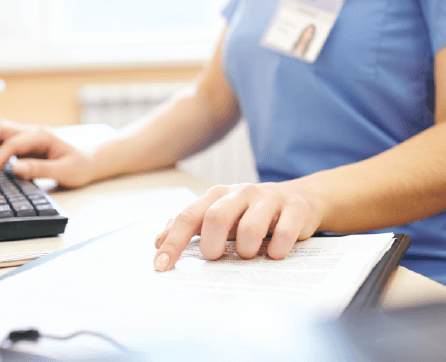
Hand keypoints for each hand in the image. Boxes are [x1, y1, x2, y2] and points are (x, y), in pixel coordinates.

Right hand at [0, 118, 94, 187]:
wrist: (90, 163)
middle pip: (1, 129)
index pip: (13, 143)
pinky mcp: (27, 144)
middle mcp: (35, 133)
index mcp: (44, 137)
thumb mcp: (65, 172)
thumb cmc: (80, 167)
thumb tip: (16, 168)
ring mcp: (30, 137)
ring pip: (0, 131)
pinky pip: (4, 140)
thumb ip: (41, 169)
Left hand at [153, 181, 325, 271]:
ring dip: (247, 249)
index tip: (161, 266)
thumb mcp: (220, 214)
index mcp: (218, 195)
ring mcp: (268, 199)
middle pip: (216, 217)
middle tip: (216, 257)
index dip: (173, 242)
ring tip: (248, 254)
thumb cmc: (251, 212)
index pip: (189, 217)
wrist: (300, 199)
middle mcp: (240, 193)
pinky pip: (284, 232)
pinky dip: (277, 250)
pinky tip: (276, 254)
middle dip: (212, 245)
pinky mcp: (294, 209)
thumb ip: (191, 225)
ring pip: (250, 227)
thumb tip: (158, 242)